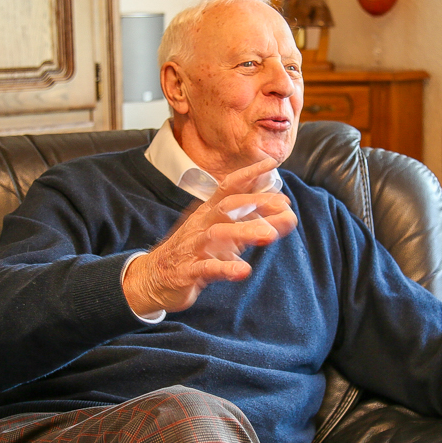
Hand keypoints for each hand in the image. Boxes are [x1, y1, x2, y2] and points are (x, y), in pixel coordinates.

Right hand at [122, 158, 297, 315]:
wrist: (153, 278)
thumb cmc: (195, 252)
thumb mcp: (224, 235)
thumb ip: (252, 223)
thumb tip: (288, 214)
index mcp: (209, 212)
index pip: (229, 187)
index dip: (249, 174)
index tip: (272, 164)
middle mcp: (201, 225)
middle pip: (227, 206)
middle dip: (256, 203)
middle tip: (284, 206)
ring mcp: (193, 247)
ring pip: (218, 234)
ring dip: (245, 232)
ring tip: (269, 235)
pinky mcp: (188, 272)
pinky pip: (207, 268)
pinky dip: (226, 268)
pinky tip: (244, 270)